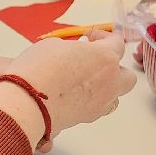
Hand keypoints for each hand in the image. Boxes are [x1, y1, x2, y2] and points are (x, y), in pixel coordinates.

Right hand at [0, 33, 135, 145]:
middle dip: (115, 67)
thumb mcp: (54, 45)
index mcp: (105, 57)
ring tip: (85, 81)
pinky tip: (74, 95)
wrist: (27, 102)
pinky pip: (100, 107)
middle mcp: (110, 81)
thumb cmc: (38, 69)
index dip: (102, 37)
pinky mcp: (89, 117)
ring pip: (116, 94)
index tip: (89, 37)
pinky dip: (93, 100)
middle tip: (95, 61)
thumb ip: (73, 49)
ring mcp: (101, 102)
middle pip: (127, 75)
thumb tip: (75, 54)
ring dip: (106, 86)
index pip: (117, 43)